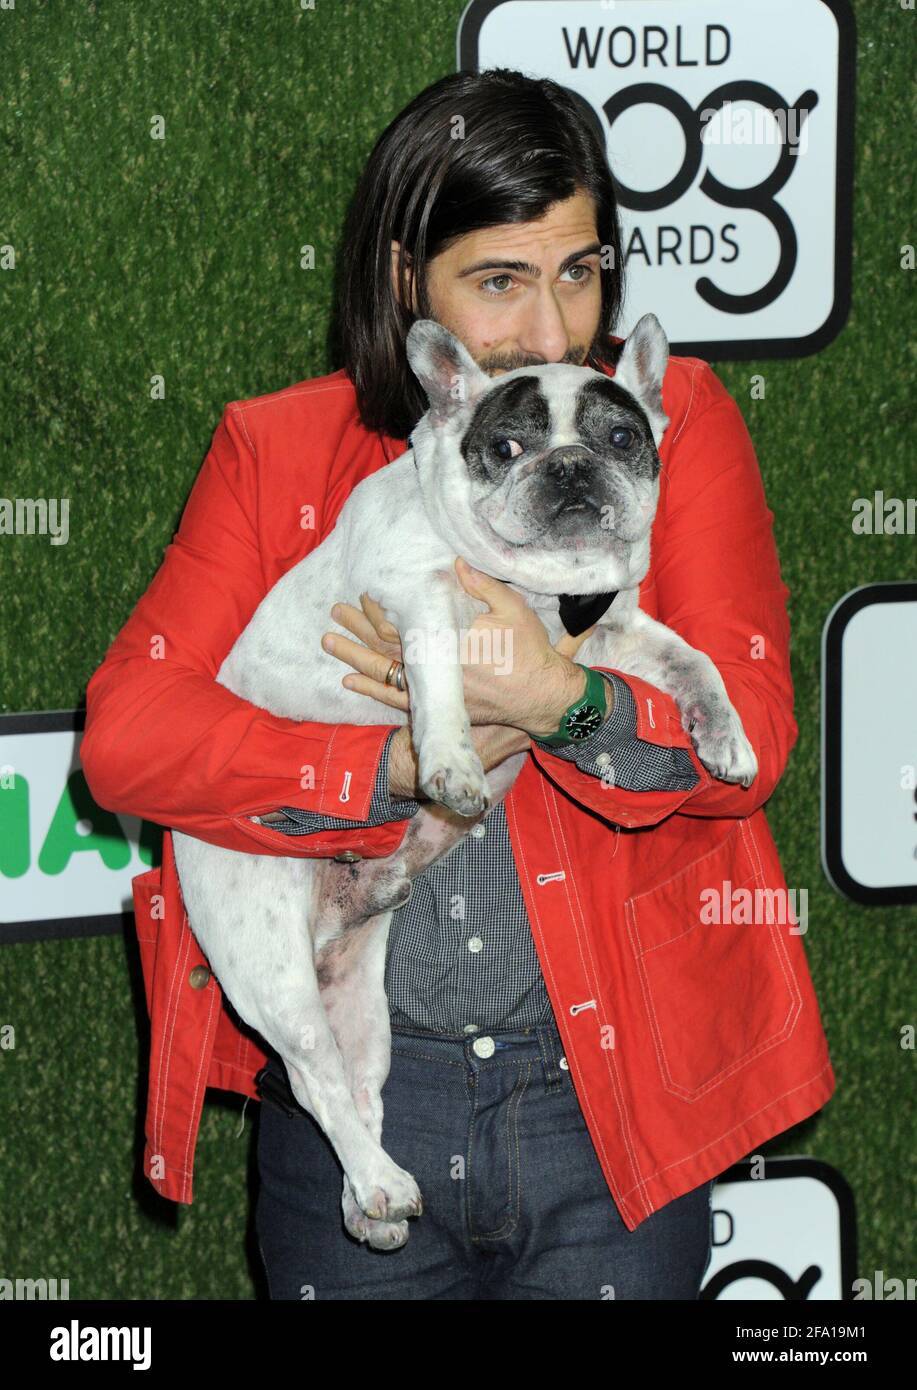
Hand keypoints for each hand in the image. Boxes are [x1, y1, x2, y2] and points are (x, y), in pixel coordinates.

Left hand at [322, 557, 592, 736]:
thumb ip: (482, 586)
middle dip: (358, 629)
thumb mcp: (513, 609)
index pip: (404, 625)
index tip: (365, 595)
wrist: (543, 696)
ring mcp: (436, 692)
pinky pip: (397, 700)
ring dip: (356, 657)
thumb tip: (454, 563)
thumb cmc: (530, 651)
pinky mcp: (440, 707)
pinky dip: (372, 690)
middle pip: (386, 647)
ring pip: (385, 674)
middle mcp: (437, 669)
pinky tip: (351, 680)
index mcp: (451, 641)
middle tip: (334, 613)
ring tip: (330, 642)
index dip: (381, 611)